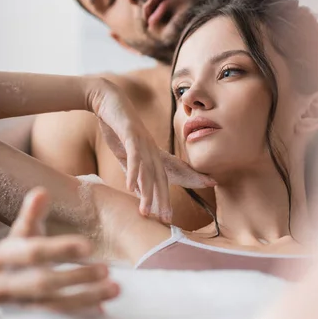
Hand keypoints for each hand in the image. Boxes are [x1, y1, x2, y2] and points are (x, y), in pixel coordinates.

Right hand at [0, 188, 119, 312]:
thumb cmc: (17, 248)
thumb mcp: (22, 230)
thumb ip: (33, 213)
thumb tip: (41, 193)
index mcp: (6, 256)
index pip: (34, 252)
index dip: (61, 249)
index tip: (89, 246)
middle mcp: (7, 283)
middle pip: (43, 282)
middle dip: (76, 277)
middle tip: (106, 269)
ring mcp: (19, 303)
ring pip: (53, 304)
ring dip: (86, 297)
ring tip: (115, 288)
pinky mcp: (31, 316)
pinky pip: (58, 316)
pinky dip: (81, 311)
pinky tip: (103, 306)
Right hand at [87, 78, 214, 222]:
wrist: (106, 99)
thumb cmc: (116, 125)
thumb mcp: (125, 150)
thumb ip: (132, 167)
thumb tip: (136, 188)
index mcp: (153, 151)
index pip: (174, 169)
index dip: (191, 178)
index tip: (210, 184)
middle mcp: (151, 147)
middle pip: (162, 176)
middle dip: (165, 198)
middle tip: (167, 219)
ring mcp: (142, 141)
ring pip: (148, 170)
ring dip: (148, 191)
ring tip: (148, 211)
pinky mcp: (129, 135)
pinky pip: (134, 157)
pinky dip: (133, 172)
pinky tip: (131, 187)